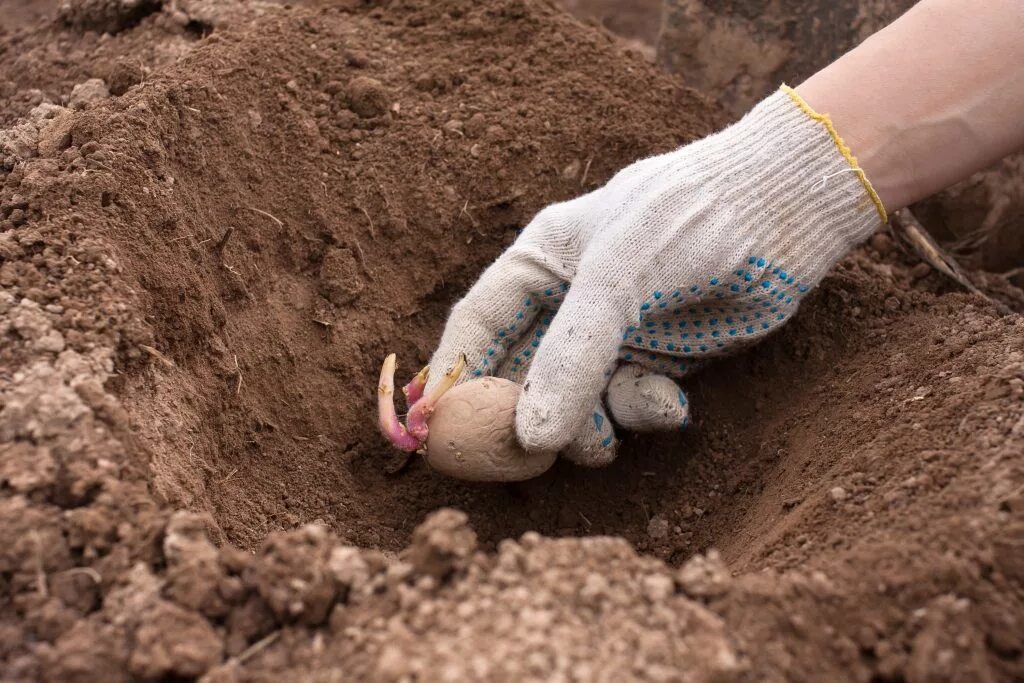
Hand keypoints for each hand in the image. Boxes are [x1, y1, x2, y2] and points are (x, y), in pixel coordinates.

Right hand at [428, 87, 883, 462]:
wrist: (781, 212)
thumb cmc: (684, 222)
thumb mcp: (615, 282)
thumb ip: (569, 357)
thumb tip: (531, 437)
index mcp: (540, 264)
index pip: (476, 326)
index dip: (451, 377)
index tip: (433, 429)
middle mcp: (569, 302)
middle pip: (521, 376)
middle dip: (526, 419)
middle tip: (532, 457)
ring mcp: (614, 333)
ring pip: (576, 403)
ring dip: (592, 426)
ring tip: (612, 431)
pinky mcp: (659, 358)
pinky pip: (630, 405)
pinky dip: (645, 413)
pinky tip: (672, 405)